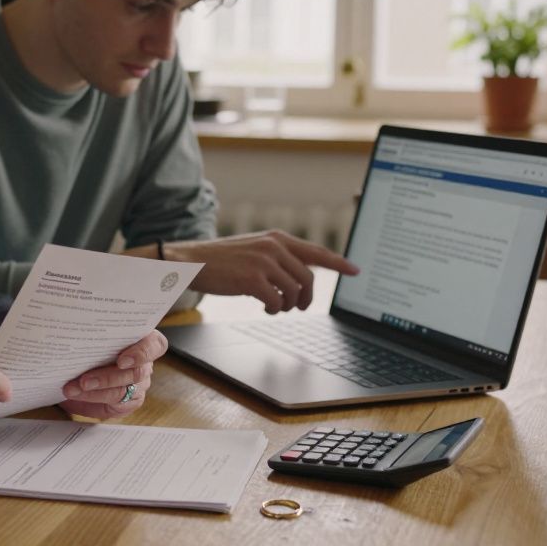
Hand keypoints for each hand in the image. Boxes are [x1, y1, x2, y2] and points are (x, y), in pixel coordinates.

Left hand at [59, 330, 167, 419]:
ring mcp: (139, 384)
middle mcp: (145, 364)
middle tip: (83, 381)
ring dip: (95, 392)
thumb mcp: (95, 331)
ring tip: (72, 390)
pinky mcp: (129, 401)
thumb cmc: (93, 341)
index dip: (142, 353)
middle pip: (135, 373)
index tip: (121, 361)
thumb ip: (93, 330)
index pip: (155, 345)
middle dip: (106, 378)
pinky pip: (115, 405)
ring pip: (122, 391)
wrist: (84, 360)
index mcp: (144, 340)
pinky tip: (76, 399)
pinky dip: (93, 402)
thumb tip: (70, 329)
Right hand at [170, 230, 359, 313]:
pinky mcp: (252, 279)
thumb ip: (278, 258)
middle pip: (308, 279)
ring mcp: (264, 262)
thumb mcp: (254, 250)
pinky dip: (274, 308)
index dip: (339, 263)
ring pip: (295, 292)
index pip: (317, 251)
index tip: (356, 271)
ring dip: (288, 305)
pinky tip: (264, 306)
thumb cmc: (222, 260)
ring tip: (274, 306)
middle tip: (298, 307)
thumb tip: (301, 278)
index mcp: (277, 238)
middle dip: (306, 298)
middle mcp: (274, 247)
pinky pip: (277, 301)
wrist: (191, 262)